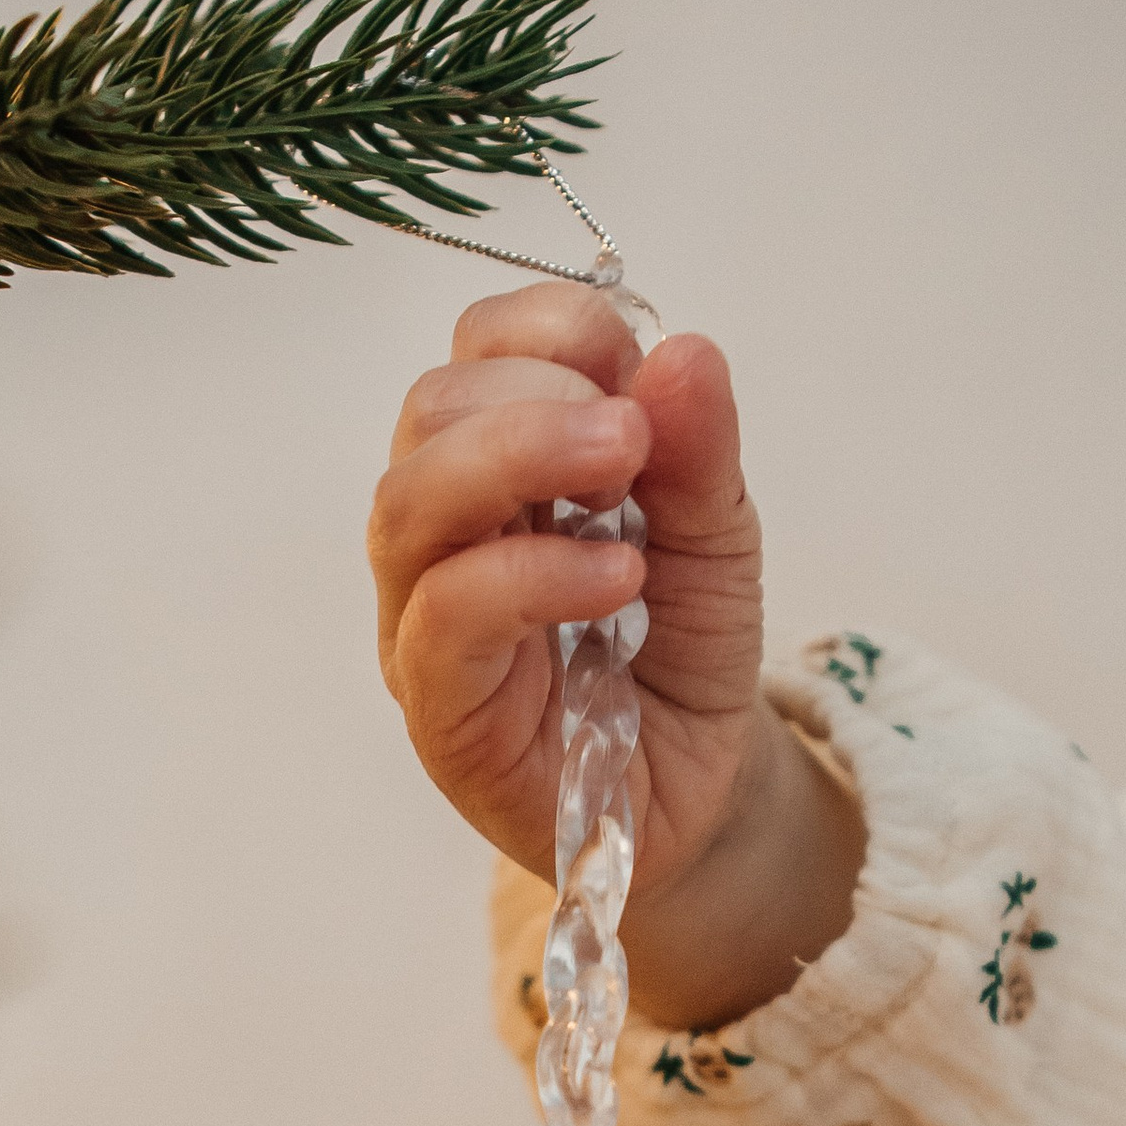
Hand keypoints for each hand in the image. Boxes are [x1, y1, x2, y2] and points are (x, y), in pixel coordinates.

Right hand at [370, 292, 859, 1027]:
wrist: (697, 795)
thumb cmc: (680, 656)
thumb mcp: (716, 535)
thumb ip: (697, 447)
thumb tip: (684, 350)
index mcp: (498, 464)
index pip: (475, 351)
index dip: (552, 330)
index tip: (638, 368)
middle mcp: (442, 532)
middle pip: (429, 411)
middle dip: (536, 393)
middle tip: (633, 432)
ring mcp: (425, 620)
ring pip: (408, 502)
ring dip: (519, 458)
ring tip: (622, 471)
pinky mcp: (439, 708)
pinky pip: (446, 614)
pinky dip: (531, 573)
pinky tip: (615, 576)